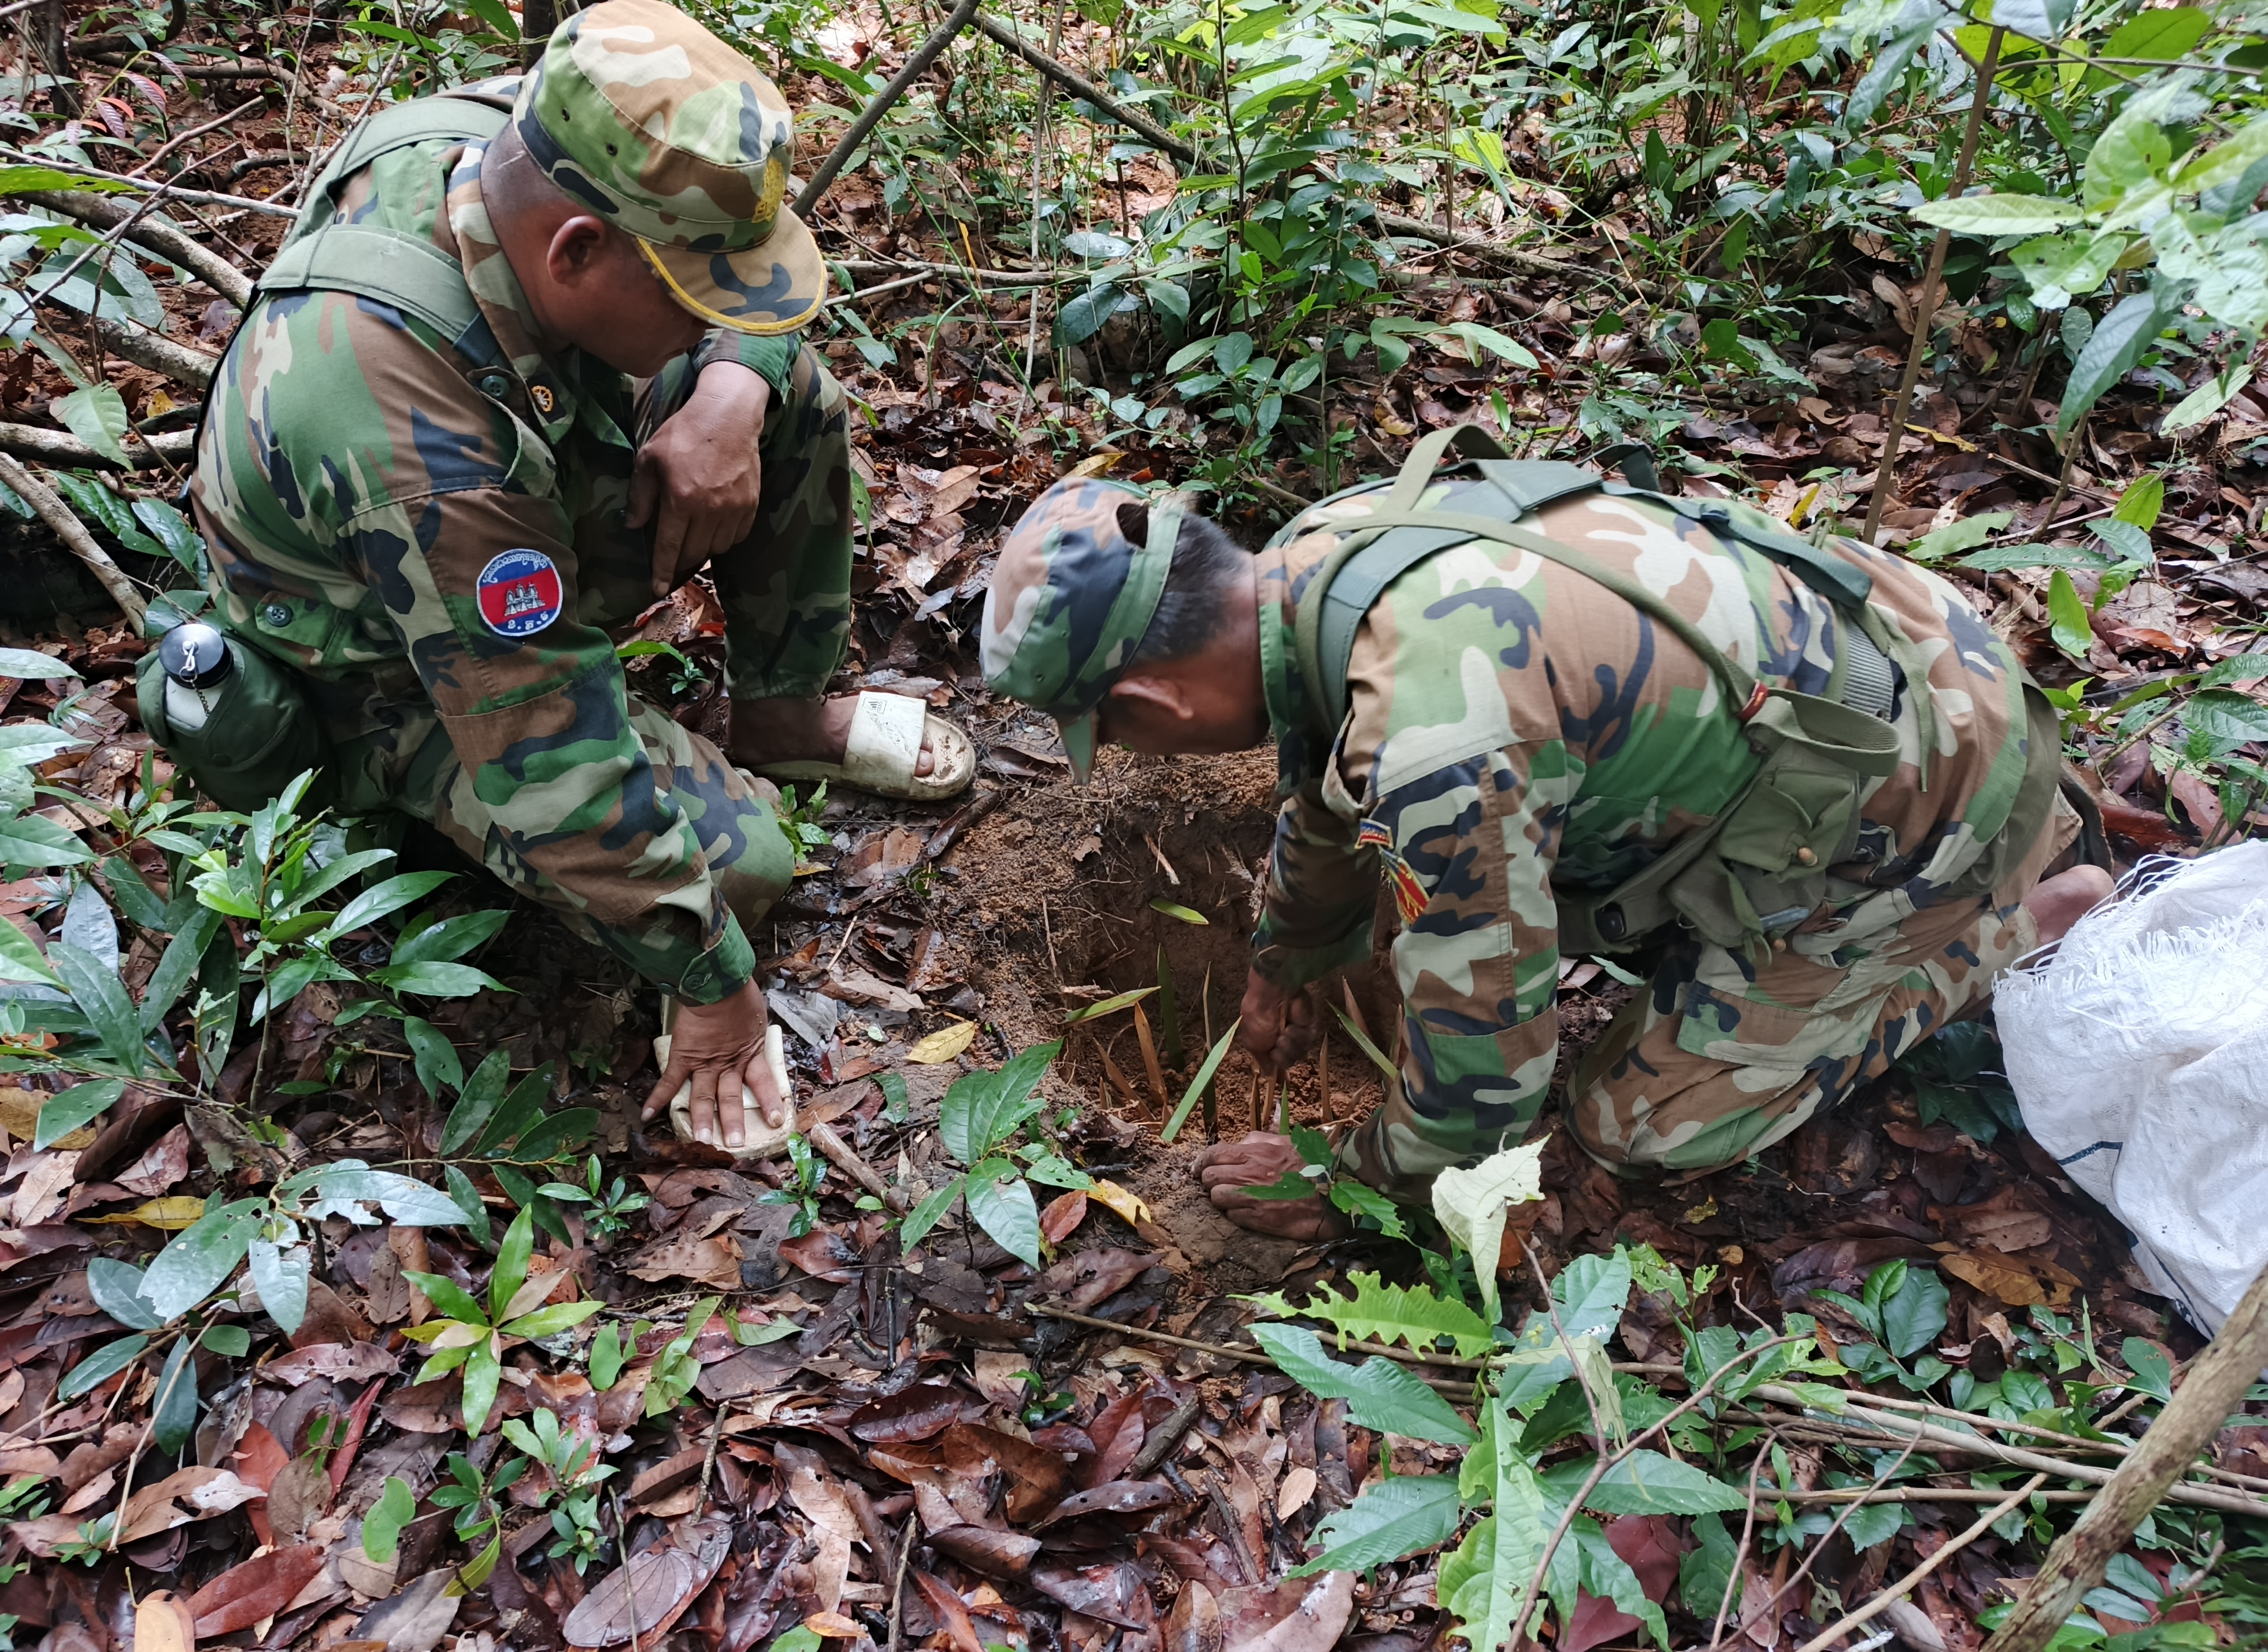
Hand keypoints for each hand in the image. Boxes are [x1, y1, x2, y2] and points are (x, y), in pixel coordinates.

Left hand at [630, 361, 770, 596]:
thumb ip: (640, 495)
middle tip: (673, 558)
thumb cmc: (684, 433)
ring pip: (717, 549)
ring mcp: (733, 509)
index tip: (657, 590)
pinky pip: (737, 537)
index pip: (669, 547)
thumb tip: (633, 525)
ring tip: (694, 536)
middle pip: (694, 553)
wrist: (728, 416)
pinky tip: (715, 526)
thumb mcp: (650, 458)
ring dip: (703, 549)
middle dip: (680, 561)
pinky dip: (724, 539)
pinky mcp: (751, 505)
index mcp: (680, 499)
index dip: (661, 572)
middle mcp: (709, 510)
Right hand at [641, 978, 784, 1149]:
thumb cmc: (738, 994)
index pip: (763, 1082)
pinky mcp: (683, 1056)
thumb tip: (756, 1031)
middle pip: (731, 1097)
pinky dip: (657, 1098)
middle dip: (733, 1122)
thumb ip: (754, 1030)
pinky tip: (647, 1115)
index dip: (768, 1102)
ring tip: (700, 1142)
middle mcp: (728, 1063)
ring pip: (703, 1097)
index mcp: (750, 1052)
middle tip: (735, 1145)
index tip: (777, 1121)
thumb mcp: (756, 1015)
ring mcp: (704, 1063)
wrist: (716, 982)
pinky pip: (669, 1081)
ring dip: (701, 1120)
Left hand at [1196, 1132, 1349, 1240]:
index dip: (1200, 1163)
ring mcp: (1253, 1197)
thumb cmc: (1311, 1166)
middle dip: (1210, 1181)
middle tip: (1220, 1185)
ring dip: (1221, 1199)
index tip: (1198, 1170)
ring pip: (1216, 1198)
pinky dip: (1235, 1215)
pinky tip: (1247, 1212)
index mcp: (1254, 1152)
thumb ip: (1259, 1139)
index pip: (1212, 1154)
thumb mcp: (1286, 1142)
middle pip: (1208, 1177)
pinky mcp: (1259, 1219)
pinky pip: (1232, 1217)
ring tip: (1234, 1200)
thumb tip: (1240, 1142)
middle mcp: (1249, 1173)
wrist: (1333, 1195)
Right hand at [1234, 968, 1315, 1076]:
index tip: (1282, 1082)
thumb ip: (1262, 1060)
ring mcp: (1297, 1033)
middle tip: (1276, 1045)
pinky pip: (1308, 1042)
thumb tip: (1267, 1075)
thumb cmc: (1258, 1019)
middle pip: (1288, 1061)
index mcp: (1268, 1042)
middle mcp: (1282, 1038)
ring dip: (1290, 1046)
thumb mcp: (1253, 1043)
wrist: (1272, 997)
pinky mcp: (1309, 1027)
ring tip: (1284, 1033)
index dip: (1279, 1072)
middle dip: (1282, 1057)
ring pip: (1299, 1054)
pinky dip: (1299, 1036)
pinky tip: (1292, 1026)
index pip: (1276, 1061)